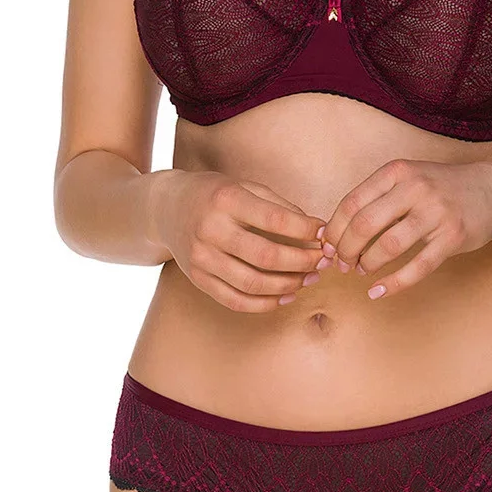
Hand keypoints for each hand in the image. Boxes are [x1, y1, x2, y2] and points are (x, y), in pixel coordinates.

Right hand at [150, 171, 324, 312]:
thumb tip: (317, 231)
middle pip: (267, 257)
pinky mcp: (197, 278)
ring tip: (309, 278)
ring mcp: (201, 258)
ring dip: (289, 285)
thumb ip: (279, 207)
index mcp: (226, 200)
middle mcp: (211, 230)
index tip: (324, 233)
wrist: (167, 207)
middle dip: (303, 262)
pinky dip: (265, 304)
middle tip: (323, 261)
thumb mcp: (245, 187)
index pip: (275, 220)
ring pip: (253, 284)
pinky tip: (286, 296)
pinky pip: (235, 300)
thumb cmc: (215, 194)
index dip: (306, 230)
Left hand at [319, 158, 491, 300]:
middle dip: (346, 250)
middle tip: (342, 263)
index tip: (329, 247)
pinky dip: (393, 283)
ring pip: (388, 246)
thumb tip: (334, 232)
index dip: (335, 230)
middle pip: (364, 225)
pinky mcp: (453, 237)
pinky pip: (417, 266)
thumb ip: (375, 198)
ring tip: (362, 271)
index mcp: (397, 171)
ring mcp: (436, 212)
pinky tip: (379, 291)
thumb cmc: (439, 189)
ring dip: (367, 265)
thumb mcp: (407, 179)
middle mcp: (416, 188)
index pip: (351, 203)